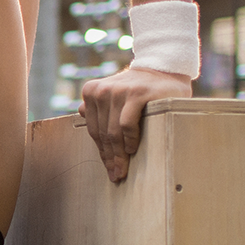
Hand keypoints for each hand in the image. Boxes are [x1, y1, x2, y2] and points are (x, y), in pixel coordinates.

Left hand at [78, 66, 192, 182]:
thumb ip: (98, 104)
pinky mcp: (137, 94)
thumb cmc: (139, 89)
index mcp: (92, 91)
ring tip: (123, 169)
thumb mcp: (114, 94)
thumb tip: (80, 112)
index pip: (94, 130)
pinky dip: (129, 139)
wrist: (164, 70)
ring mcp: (119, 91)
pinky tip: (132, 150)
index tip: (108, 168)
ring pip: (113, 132)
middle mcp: (102, 90)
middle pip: (103, 133)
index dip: (101, 152)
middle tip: (116, 174)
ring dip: (119, 154)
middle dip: (110, 157)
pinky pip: (127, 124)